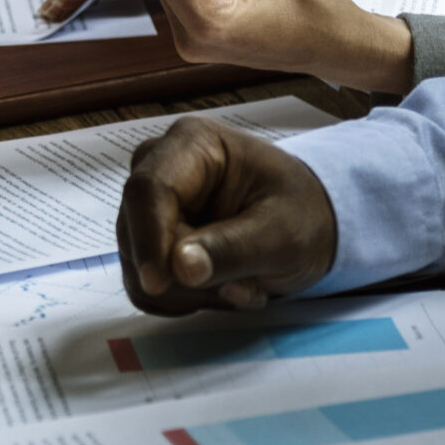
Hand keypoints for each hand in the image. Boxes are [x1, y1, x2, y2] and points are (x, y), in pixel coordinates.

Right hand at [119, 114, 338, 312]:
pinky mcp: (148, 239)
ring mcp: (150, 205)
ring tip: (242, 284)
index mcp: (193, 144)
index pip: (149, 188)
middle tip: (243, 287)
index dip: (148, 237)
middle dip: (184, 274)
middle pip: (137, 229)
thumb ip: (232, 249)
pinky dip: (182, 299)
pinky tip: (221, 286)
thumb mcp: (283, 234)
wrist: (308, 225)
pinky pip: (143, 283)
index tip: (158, 283)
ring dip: (189, 291)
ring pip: (136, 262)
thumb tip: (180, 268)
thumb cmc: (302, 215)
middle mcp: (159, 167)